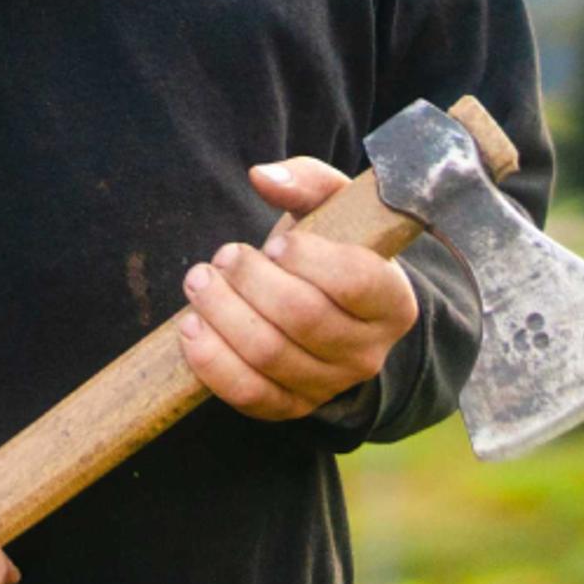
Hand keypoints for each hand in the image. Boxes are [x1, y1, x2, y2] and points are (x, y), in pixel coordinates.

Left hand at [177, 158, 421, 422]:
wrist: (330, 311)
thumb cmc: (331, 251)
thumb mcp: (333, 210)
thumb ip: (307, 181)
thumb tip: (263, 176)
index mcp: (392, 301)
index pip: (356, 281)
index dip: (309, 259)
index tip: (276, 242)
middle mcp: (369, 351)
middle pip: (303, 318)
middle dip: (250, 280)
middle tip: (225, 255)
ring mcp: (331, 385)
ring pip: (269, 355)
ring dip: (221, 313)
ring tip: (200, 281)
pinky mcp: (291, 407)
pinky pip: (248, 394)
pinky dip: (211, 361)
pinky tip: (191, 327)